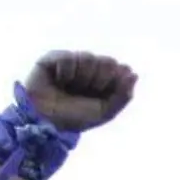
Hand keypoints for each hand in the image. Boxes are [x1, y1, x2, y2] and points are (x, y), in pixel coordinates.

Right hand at [23, 52, 137, 131]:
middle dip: (99, 81)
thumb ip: (123, 95)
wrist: (45, 122)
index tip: (103, 94)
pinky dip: (66, 73)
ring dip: (82, 78)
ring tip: (70, 87)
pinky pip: (69, 58)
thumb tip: (134, 74)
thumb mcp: (105, 112)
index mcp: (104, 79)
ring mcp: (72, 62)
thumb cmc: (75, 118)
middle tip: (85, 92)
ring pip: (89, 57)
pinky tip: (59, 81)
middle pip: (108, 61)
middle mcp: (90, 69)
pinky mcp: (53, 59)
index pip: (121, 69)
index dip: (114, 82)